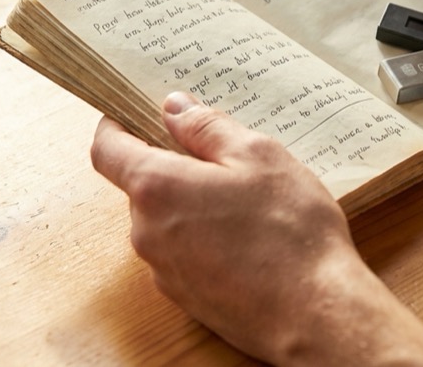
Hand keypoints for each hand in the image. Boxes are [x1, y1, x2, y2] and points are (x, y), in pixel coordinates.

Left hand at [90, 92, 422, 364]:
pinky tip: (250, 239)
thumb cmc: (290, 232)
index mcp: (156, 188)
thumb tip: (174, 108)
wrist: (315, 315)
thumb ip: (208, 127)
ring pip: (167, 221)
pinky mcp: (186, 298)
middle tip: (225, 158)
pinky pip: (184, 253)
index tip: (134, 111)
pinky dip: (206, 239)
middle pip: (143, 185)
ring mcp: (164, 271)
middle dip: (175, 166)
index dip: (116, 124)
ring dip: (195, 205)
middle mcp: (147, 232)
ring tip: (248, 202)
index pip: (107, 149)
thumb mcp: (258, 156)